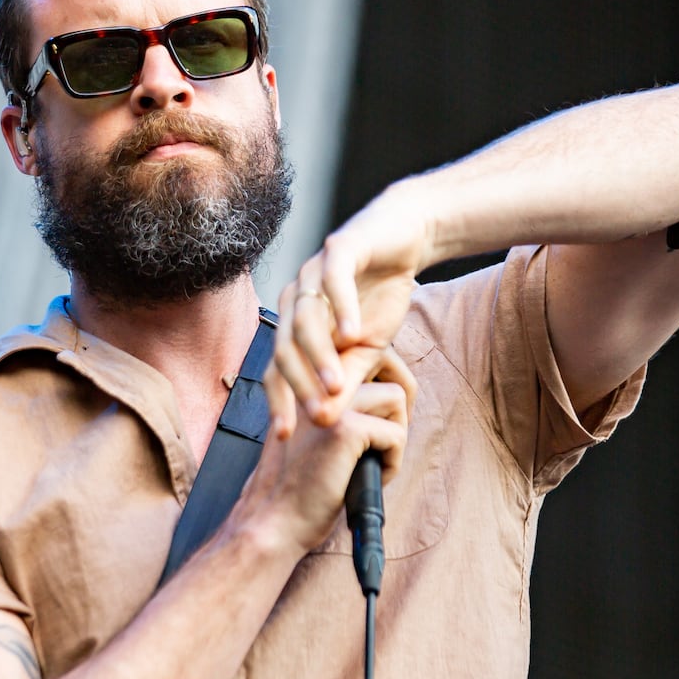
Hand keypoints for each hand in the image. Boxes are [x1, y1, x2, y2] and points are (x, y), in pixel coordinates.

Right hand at [241, 349, 415, 553]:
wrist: (275, 519)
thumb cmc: (300, 481)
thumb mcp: (316, 429)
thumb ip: (339, 402)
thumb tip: (389, 389)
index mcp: (308, 377)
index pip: (364, 350)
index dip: (387, 377)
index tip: (386, 415)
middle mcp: (315, 381)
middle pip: (385, 365)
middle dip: (400, 401)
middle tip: (391, 439)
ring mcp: (330, 403)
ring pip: (396, 398)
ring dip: (396, 434)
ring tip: (375, 462)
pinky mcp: (344, 429)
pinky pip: (396, 435)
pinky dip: (392, 463)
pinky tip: (371, 478)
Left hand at [267, 192, 430, 437]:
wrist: (402, 241)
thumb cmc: (377, 297)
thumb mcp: (366, 350)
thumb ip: (344, 383)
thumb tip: (324, 421)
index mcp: (294, 326)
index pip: (276, 369)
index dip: (278, 402)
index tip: (286, 436)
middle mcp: (295, 299)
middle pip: (284, 347)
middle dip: (299, 384)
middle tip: (318, 415)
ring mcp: (312, 272)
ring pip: (305, 317)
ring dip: (320, 354)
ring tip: (337, 384)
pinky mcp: (338, 249)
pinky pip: (333, 280)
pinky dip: (341, 307)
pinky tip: (354, 333)